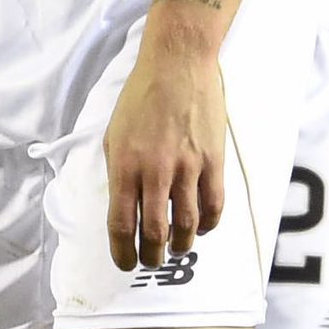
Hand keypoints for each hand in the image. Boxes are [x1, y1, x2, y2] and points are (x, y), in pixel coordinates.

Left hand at [105, 29, 230, 271]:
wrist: (177, 65)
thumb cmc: (141, 97)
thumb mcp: (114, 134)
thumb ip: (119, 171)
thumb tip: (124, 206)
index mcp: (124, 164)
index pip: (120, 222)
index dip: (121, 251)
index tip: (124, 263)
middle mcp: (154, 171)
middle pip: (154, 232)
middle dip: (151, 256)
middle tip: (151, 261)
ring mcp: (187, 167)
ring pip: (187, 225)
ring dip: (180, 245)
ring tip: (175, 248)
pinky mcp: (213, 162)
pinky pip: (214, 206)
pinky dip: (208, 225)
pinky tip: (202, 228)